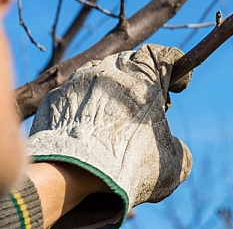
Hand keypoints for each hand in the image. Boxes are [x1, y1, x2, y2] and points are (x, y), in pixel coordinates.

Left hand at [26, 44, 192, 227]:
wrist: (69, 178)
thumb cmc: (126, 166)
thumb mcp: (173, 163)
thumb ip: (178, 147)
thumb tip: (173, 148)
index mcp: (144, 78)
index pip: (163, 54)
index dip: (175, 67)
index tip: (178, 86)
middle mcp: (110, 70)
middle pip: (130, 61)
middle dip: (141, 79)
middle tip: (145, 106)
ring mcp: (78, 81)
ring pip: (99, 74)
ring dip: (109, 90)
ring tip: (112, 119)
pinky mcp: (54, 98)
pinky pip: (73, 95)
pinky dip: (82, 108)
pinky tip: (84, 132)